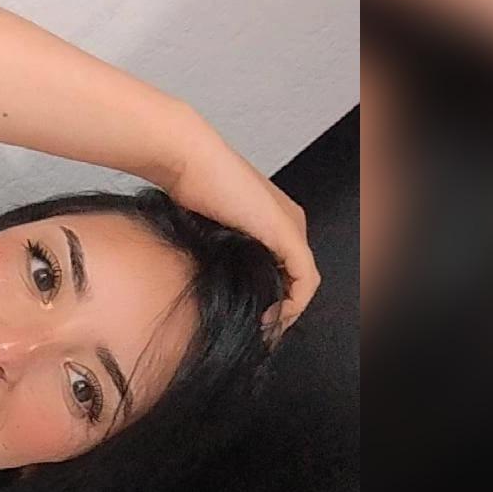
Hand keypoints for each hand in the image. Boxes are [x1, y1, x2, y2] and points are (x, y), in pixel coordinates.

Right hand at [169, 132, 318, 336]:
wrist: (187, 161)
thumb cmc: (189, 187)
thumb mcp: (208, 227)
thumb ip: (221, 248)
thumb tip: (213, 281)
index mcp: (276, 219)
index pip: (288, 268)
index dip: (275, 298)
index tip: (252, 320)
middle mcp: (291, 222)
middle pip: (297, 276)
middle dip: (282, 307)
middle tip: (258, 330)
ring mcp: (291, 228)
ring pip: (304, 281)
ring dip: (288, 310)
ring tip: (263, 329)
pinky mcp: (287, 235)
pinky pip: (305, 279)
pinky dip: (294, 304)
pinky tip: (272, 318)